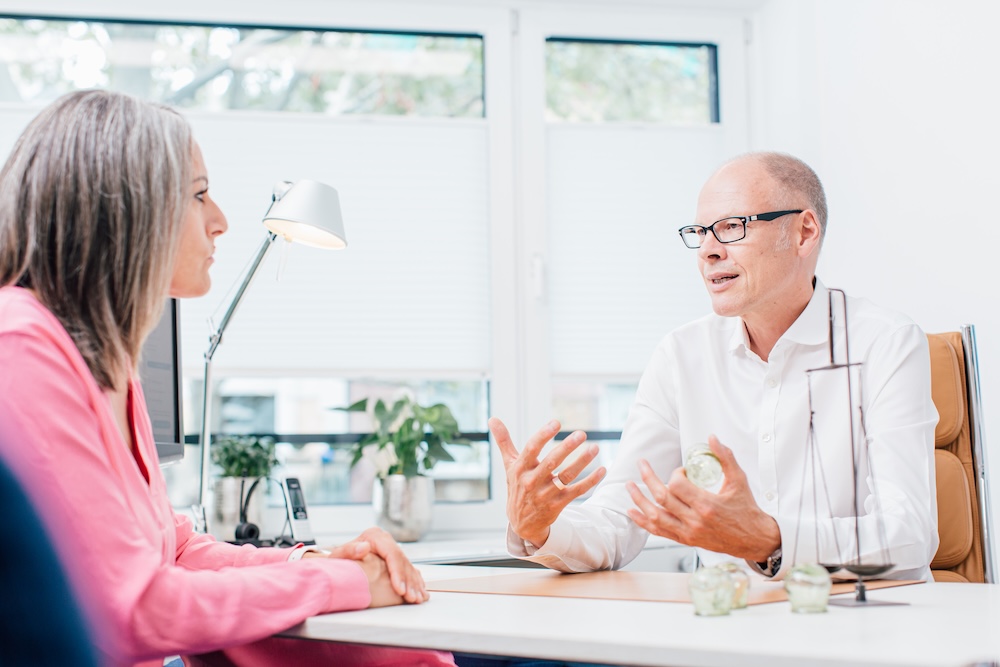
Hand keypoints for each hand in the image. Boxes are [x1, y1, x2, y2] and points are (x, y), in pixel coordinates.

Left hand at [309, 527, 427, 603]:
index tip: (400, 589)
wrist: (340, 560)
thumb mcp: (338, 555)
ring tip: (418, 599)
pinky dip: (416, 582)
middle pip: (402, 561)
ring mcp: (392, 549)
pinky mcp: (396, 559)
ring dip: (414, 584)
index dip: (398, 572)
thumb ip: (348, 551)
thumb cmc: (338, 560)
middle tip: (412, 598)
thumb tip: (364, 547)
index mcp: (375, 536)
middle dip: (408, 581)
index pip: (392, 554)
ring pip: (408, 566)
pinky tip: (421, 592)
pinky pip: (409, 570)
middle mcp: (386, 541)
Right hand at [489, 416, 605, 547]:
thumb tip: (493, 419)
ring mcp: (546, 494)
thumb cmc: (517, 486)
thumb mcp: (509, 465)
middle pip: (552, 462)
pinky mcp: (558, 504)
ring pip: (567, 476)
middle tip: (581, 434)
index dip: (543, 435)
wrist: (521, 522)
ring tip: (595, 448)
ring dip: (583, 461)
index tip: (556, 423)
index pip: (531, 449)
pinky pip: (577, 491)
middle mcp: (532, 481)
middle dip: (567, 447)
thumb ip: (504, 442)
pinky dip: (591, 480)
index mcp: (520, 469)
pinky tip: (602, 469)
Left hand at [625, 434, 779, 560]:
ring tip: (629, 486)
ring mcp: (689, 532)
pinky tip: (632, 511)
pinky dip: (643, 522)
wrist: (754, 539)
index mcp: (707, 505)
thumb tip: (712, 438)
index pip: (678, 485)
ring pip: (656, 516)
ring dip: (639, 500)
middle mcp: (695, 520)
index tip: (682, 470)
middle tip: (642, 465)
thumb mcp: (739, 480)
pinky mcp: (686, 540)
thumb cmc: (746, 508)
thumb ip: (725, 457)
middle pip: (663, 498)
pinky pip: (659, 532)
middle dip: (648, 479)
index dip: (675, 474)